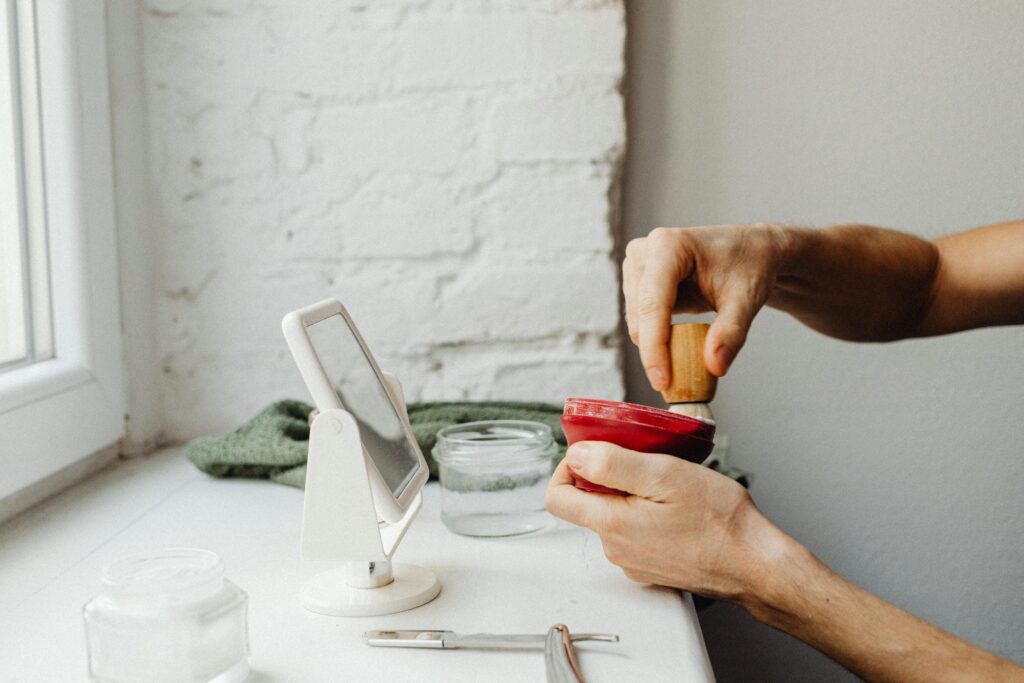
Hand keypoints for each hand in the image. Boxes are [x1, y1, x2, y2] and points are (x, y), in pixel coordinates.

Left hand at [545, 441, 786, 602]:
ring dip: (631, 495)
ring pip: (614, 517)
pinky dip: (647, 515)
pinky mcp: (652, 567)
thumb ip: (613, 464)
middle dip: (607, 477)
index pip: (556, 498)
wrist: (756, 564)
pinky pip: (635, 533)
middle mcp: (615, 548)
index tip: (592, 452)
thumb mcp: (665, 475)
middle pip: (587, 504)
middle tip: (644, 462)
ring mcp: (633, 561)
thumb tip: (576, 455)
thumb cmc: (720, 521)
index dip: (567, 468)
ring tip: (667, 486)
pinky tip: (676, 508)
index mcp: (612, 524)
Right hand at [623, 224, 790, 387]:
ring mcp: (638, 265)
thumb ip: (731, 333)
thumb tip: (714, 367)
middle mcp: (645, 252)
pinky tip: (679, 340)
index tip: (661, 381)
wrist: (752, 251)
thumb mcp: (746, 299)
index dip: (654, 346)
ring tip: (687, 353)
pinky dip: (657, 337)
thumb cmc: (750, 265)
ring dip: (656, 344)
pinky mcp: (639, 280)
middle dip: (656, 351)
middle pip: (641, 315)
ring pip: (637, 321)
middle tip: (680, 382)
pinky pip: (641, 319)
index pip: (653, 304)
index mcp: (668, 246)